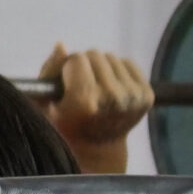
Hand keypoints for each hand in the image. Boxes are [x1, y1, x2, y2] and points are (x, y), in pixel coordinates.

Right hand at [39, 43, 153, 167]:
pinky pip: (128, 63)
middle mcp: (112, 97)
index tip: (67, 84)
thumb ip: (49, 71)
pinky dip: (118, 71)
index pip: (76, 58)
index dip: (68, 68)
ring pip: (111, 57)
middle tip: (82, 87)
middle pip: (95, 54)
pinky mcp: (147, 95)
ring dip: (101, 69)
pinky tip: (112, 89)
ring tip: (97, 89)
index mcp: (84, 101)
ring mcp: (133, 97)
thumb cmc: (64, 125)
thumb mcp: (44, 103)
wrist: (98, 148)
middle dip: (85, 66)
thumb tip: (61, 45)